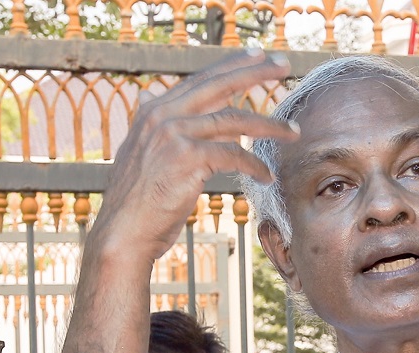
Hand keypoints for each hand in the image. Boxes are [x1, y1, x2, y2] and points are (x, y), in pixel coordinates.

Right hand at [93, 50, 298, 262]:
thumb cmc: (138, 200)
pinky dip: (255, 166)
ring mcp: (173, 134)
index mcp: (153, 111)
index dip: (230, 66)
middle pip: (219, 86)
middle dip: (256, 72)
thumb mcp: (140, 152)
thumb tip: (146, 96)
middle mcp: (161, 115)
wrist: (124, 230)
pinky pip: (234, 155)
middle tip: (285, 65)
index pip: (199, 80)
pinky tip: (267, 177)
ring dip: (270, 126)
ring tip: (294, 132)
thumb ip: (151, 125)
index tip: (257, 56)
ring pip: (234, 121)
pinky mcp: (188, 157)